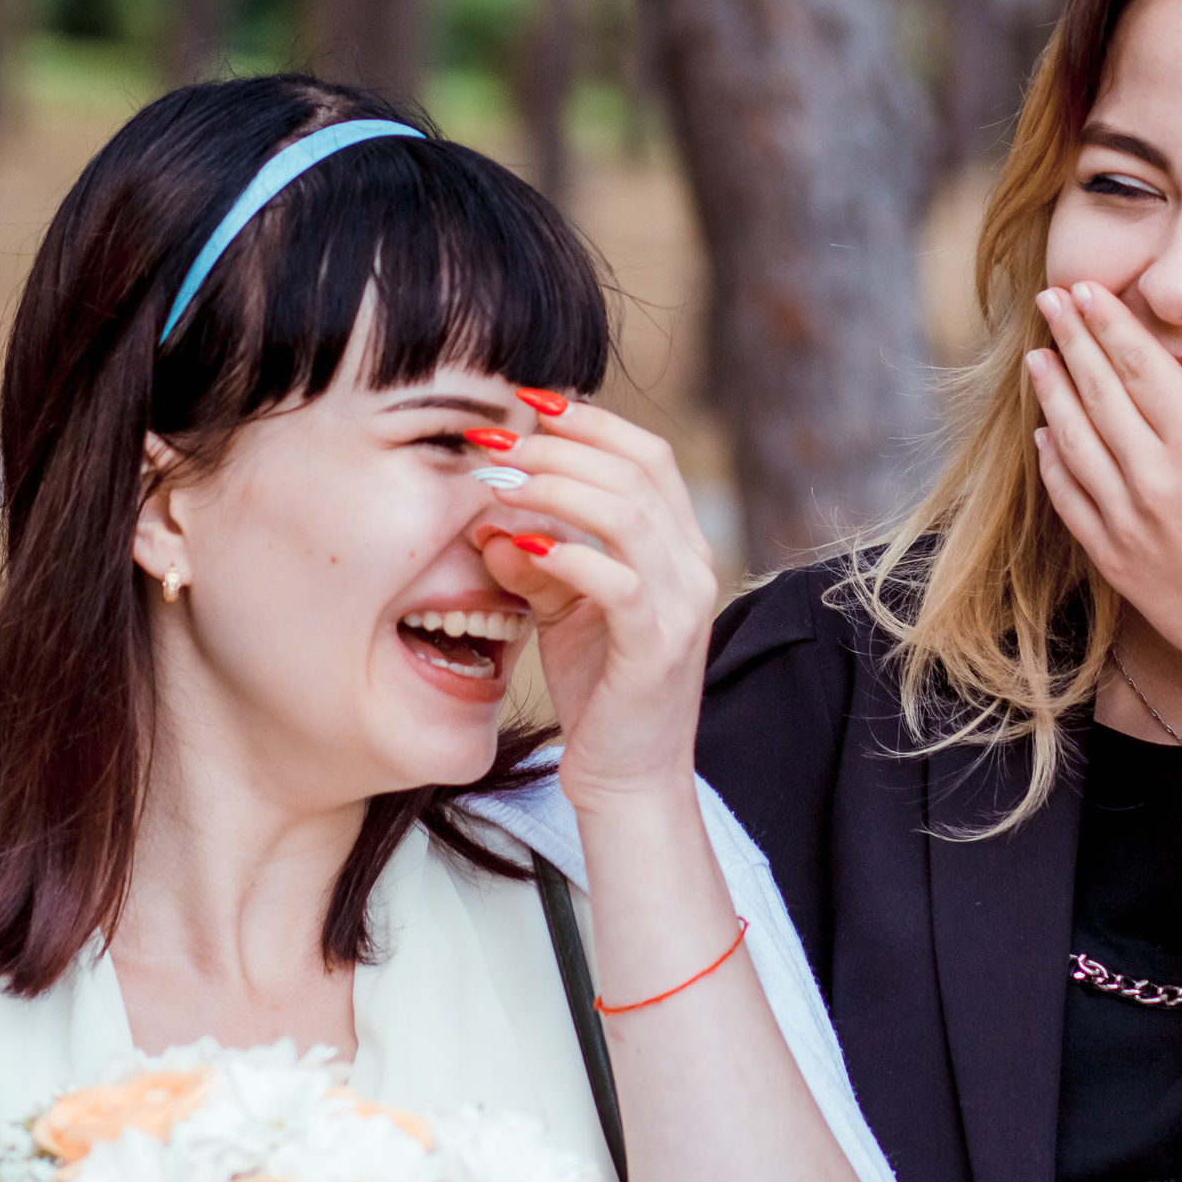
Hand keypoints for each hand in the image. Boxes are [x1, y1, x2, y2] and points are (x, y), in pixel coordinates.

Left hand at [473, 395, 716, 811]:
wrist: (631, 779)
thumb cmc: (601, 692)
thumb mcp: (563, 609)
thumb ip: (538, 559)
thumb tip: (489, 519)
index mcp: (678, 546)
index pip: (647, 454)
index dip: (590, 421)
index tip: (526, 403)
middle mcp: (692, 565)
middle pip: (638, 470)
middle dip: (559, 446)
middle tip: (494, 441)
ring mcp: (681, 605)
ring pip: (628, 513)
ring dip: (556, 487)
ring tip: (499, 482)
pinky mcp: (657, 647)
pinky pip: (618, 581)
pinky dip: (567, 554)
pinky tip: (520, 545)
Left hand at [1027, 283, 1181, 752]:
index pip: (1140, 368)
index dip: (1108, 324)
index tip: (1084, 290)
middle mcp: (1153, 480)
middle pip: (1098, 393)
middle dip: (1072, 340)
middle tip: (1050, 301)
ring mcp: (1124, 521)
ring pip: (1073, 441)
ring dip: (1052, 393)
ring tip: (1038, 356)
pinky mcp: (1110, 556)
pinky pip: (1068, 497)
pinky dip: (1052, 461)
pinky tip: (1046, 436)